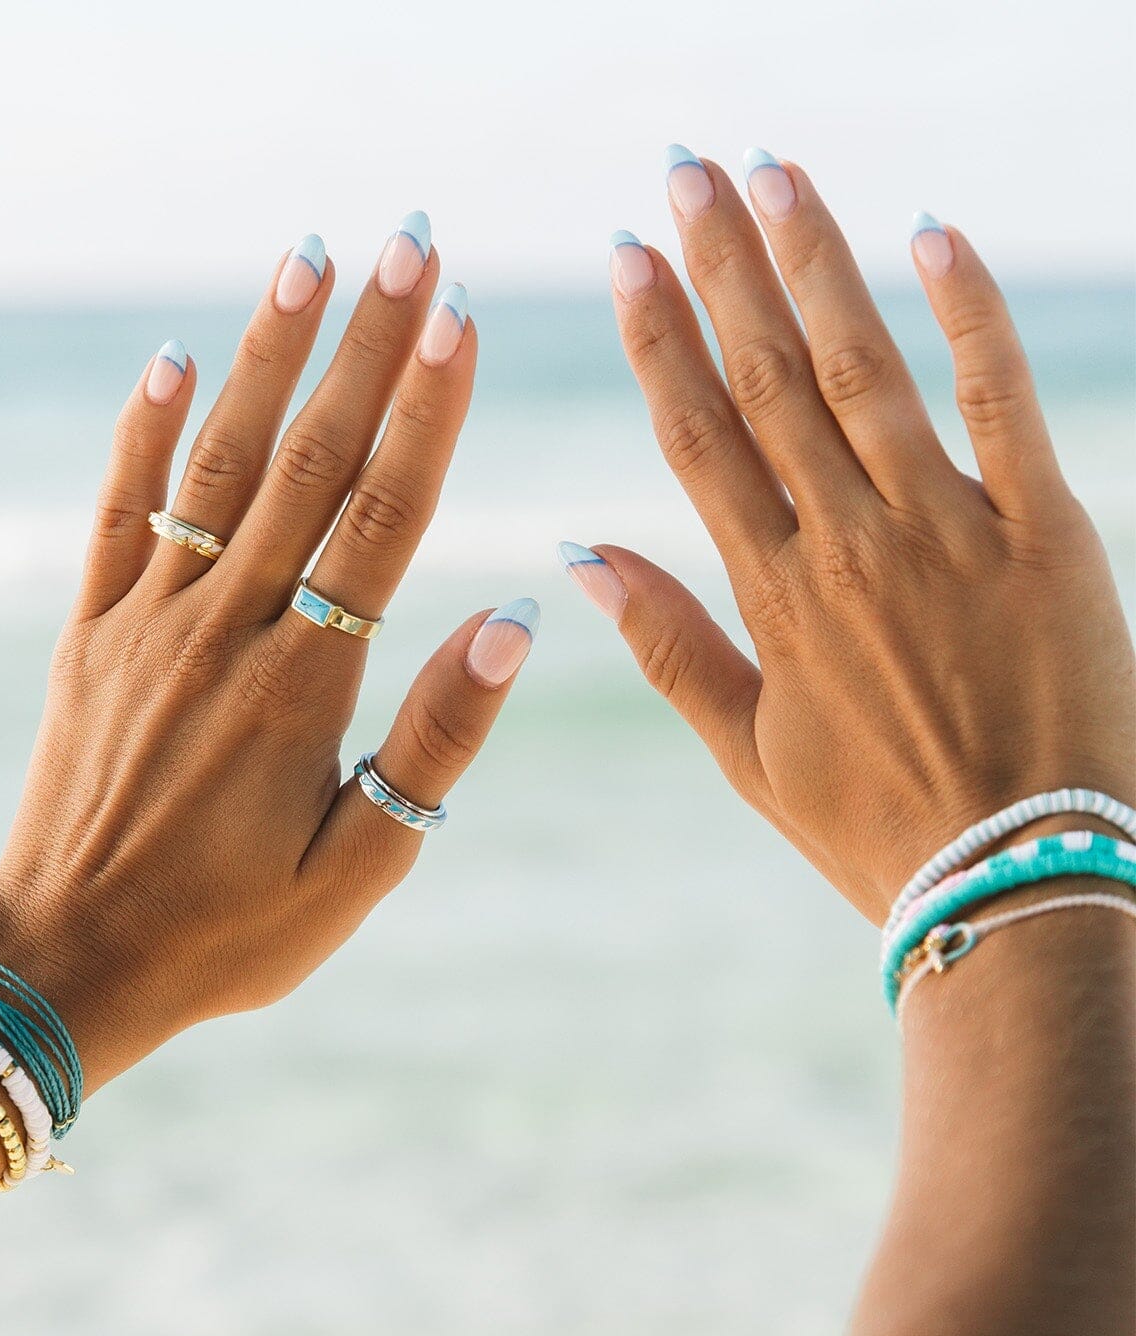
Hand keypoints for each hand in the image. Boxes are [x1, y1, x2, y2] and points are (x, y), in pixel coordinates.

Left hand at [0, 224, 534, 1086]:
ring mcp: (147, 622)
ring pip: (217, 463)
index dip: (426, 411)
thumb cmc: (226, 933)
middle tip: (407, 241)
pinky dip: (145, 432)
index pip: (383, 518)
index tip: (459, 314)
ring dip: (267, 356)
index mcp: (303, 685)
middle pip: (309, 462)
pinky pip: (118, 511)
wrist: (66, 960)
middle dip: (363, 345)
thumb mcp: (358, 867)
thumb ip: (436, 742)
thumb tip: (512, 621)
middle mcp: (224, 629)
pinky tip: (173, 359)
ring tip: (310, 260)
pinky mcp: (89, 634)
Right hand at [567, 151, 1134, 920]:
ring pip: (868, 370)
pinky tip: (931, 234)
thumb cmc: (871, 824)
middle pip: (770, 379)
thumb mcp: (745, 753)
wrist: (1019, 874)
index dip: (660, 341)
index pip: (699, 439)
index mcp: (773, 598)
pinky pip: (1004, 400)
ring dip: (819, 262)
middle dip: (722, 267)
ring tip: (775, 173)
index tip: (627, 259)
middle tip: (684, 171)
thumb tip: (579, 555)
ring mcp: (950, 530)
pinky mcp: (1045, 529)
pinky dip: (970, 315)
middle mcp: (849, 545)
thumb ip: (667, 644)